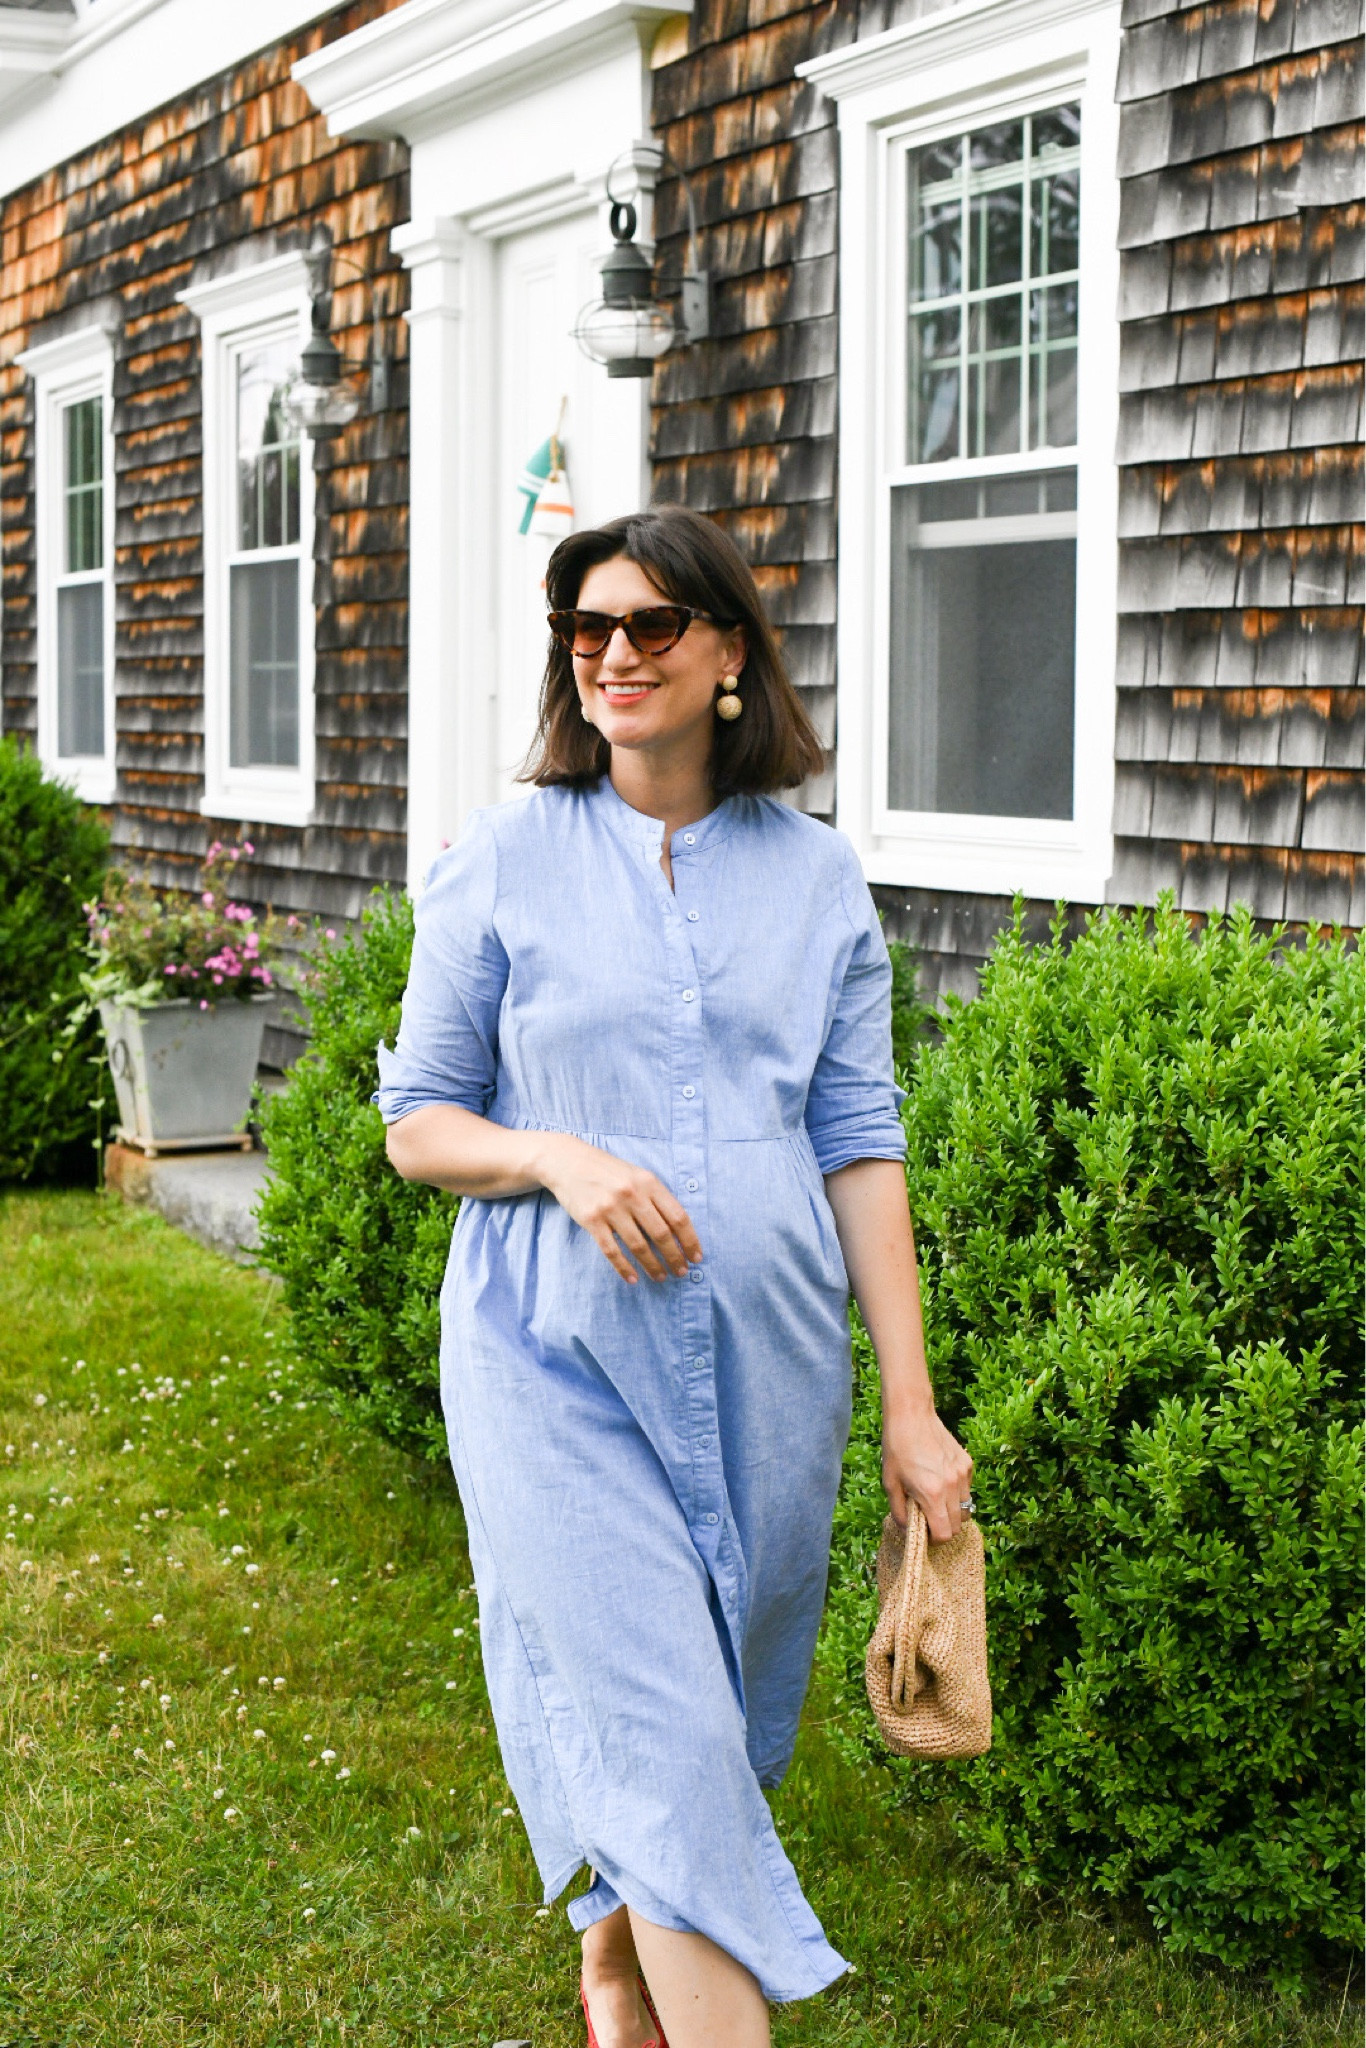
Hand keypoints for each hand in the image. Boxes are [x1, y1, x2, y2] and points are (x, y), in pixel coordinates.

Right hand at [536, 1134, 702, 1284]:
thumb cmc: (610, 1172)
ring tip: (661, 1277)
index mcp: (649, 1183)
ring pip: (638, 1245)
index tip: (695, 1257)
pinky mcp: (591, 1220)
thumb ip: (657, 1199)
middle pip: (661, 1234)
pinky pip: (611, 1250)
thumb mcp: (638, 1176)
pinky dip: (624, 1268)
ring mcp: (610, 1208)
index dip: (690, 1240)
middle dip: (674, 1257)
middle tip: (681, 1272)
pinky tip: (633, 1278)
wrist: (569, 1162)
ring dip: (653, 1266)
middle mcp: (632, 1195)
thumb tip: (678, 1232)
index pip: (678, 1216)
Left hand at [881, 1399, 973, 1542]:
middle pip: (958, 1525)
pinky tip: (941, 1480)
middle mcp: (952, 1487)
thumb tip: (907, 1530)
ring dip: (952, 1511)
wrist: (911, 1416)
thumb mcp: (890, 1483)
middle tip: (929, 1518)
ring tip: (935, 1499)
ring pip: (966, 1508)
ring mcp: (962, 1474)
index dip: (935, 1539)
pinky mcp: (967, 1463)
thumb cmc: (896, 1449)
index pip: (945, 1534)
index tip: (925, 1532)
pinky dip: (957, 1492)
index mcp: (932, 1494)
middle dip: (944, 1527)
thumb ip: (899, 1512)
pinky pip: (967, 1489)